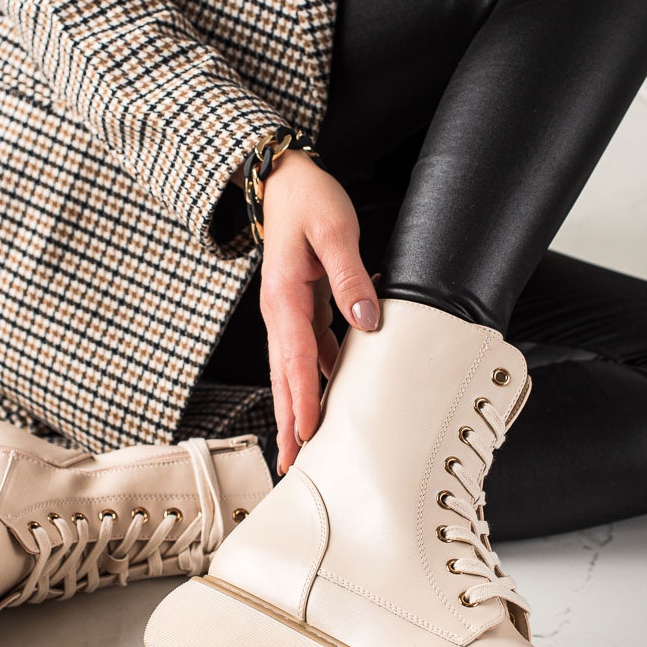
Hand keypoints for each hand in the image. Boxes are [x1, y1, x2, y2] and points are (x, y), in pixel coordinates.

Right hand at [258, 149, 379, 473]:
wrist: (284, 181)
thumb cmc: (308, 201)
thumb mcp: (334, 230)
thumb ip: (350, 277)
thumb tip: (368, 320)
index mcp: (283, 298)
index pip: (295, 359)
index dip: (302, 398)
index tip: (307, 432)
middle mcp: (279, 313)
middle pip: (284, 378)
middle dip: (288, 423)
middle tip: (292, 464)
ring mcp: (287, 314)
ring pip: (293, 372)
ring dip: (299, 409)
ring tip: (307, 447)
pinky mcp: (300, 310)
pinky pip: (307, 354)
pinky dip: (315, 382)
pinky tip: (330, 400)